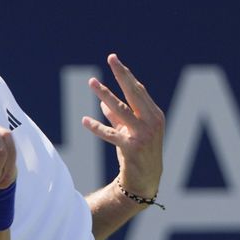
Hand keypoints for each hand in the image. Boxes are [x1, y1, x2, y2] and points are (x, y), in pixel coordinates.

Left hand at [83, 54, 164, 197]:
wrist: (145, 180)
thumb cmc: (138, 153)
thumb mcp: (130, 131)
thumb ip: (118, 117)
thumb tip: (103, 102)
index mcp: (154, 115)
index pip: (138, 90)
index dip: (126, 75)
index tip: (114, 60)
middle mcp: (152, 122)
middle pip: (134, 93)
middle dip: (122, 75)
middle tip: (111, 59)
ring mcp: (143, 135)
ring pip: (122, 110)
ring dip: (105, 95)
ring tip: (92, 82)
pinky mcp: (131, 148)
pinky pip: (111, 135)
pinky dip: (97, 127)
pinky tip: (84, 121)